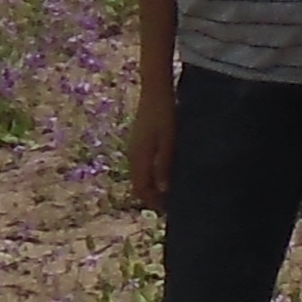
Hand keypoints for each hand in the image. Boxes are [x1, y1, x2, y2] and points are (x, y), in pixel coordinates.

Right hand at [123, 87, 174, 208]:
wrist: (155, 90)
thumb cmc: (164, 115)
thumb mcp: (167, 142)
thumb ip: (163, 166)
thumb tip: (162, 190)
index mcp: (139, 157)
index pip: (141, 188)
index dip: (152, 201)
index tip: (167, 211)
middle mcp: (133, 155)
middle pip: (138, 184)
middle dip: (150, 197)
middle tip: (167, 206)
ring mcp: (134, 147)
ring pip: (139, 175)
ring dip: (150, 186)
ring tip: (166, 193)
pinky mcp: (138, 141)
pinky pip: (140, 165)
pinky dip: (149, 175)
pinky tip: (161, 174)